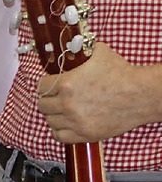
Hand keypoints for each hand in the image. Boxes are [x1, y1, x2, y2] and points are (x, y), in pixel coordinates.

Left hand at [37, 42, 161, 142]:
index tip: (49, 84)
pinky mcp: (87, 135)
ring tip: (61, 110)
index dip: (44, 83)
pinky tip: (65, 123)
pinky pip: (60, 137)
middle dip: (47, 99)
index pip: (40, 86)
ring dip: (53, 115)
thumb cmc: (121, 74)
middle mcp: (68, 104)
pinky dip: (59, 131)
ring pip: (50, 121)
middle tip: (54, 97)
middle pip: (42, 105)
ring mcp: (77, 122)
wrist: (141, 95)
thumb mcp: (97, 52)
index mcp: (67, 84)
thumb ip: (81, 49)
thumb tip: (74, 44)